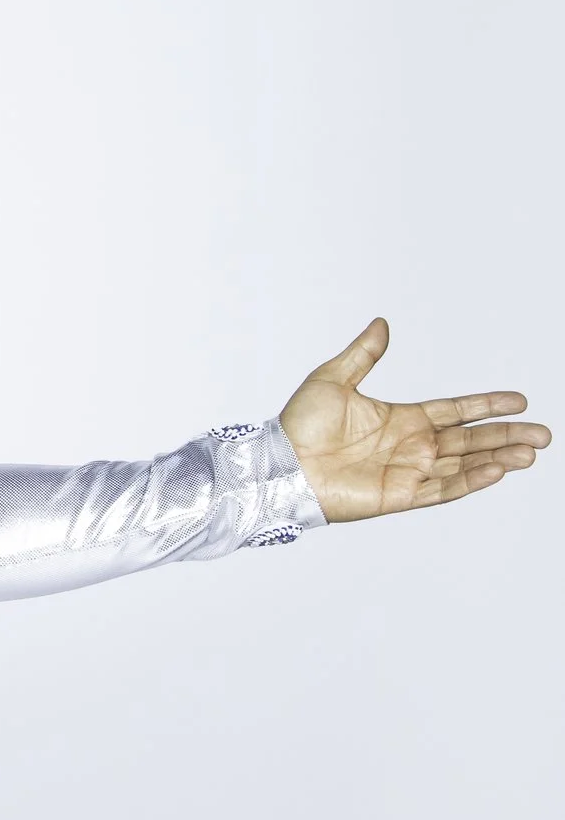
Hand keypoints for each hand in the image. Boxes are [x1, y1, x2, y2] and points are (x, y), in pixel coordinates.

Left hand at [279, 318, 546, 521]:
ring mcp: (407, 471)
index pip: (456, 411)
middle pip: (471, 440)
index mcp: (401, 418)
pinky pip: (443, 489)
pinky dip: (471, 480)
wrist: (280, 464)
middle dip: (506, 436)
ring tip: (531, 452)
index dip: (487, 405)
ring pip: (465, 465)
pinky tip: (497, 470)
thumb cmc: (298, 425)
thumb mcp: (332, 379)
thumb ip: (363, 354)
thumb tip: (381, 324)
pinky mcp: (399, 495)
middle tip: (544, 434)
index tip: (520, 401)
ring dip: (498, 458)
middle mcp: (411, 446)